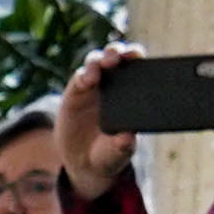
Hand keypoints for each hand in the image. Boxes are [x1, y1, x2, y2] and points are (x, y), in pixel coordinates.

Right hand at [55, 45, 138, 198]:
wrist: (82, 161)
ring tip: (104, 65)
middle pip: (117, 58)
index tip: (138, 57)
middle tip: (119, 57)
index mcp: (131, 94)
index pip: (136, 67)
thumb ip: (122, 146)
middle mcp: (112, 84)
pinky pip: (79, 77)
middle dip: (119, 52)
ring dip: (100, 59)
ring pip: (96, 62)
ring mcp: (93, 87)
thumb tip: (128, 138)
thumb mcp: (117, 153)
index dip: (137, 57)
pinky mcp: (75, 92)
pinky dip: (84, 75)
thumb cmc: (107, 154)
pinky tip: (87, 80)